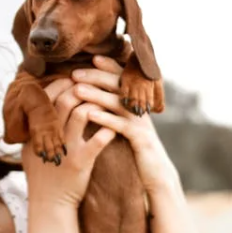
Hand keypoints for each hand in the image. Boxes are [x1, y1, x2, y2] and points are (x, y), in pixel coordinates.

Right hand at [22, 78, 115, 207]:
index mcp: (37, 130)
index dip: (61, 84)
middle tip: (93, 86)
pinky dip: (108, 130)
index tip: (73, 79)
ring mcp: (66, 148)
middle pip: (66, 100)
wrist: (49, 203)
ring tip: (105, 103)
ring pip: (82, 114)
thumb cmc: (42, 173)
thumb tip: (39, 104)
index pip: (47, 97)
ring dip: (96, 104)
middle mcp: (50, 136)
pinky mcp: (81, 162)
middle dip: (81, 88)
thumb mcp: (30, 148)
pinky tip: (113, 128)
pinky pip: (98, 140)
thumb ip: (35, 128)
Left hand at [71, 56, 178, 193]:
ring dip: (97, 95)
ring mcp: (142, 123)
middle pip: (120, 85)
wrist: (156, 174)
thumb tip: (97, 96)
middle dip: (97, 76)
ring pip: (118, 103)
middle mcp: (140, 109)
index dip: (109, 67)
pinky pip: (121, 125)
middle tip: (75, 73)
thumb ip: (117, 110)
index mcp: (136, 104)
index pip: (123, 79)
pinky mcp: (141, 139)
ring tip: (77, 90)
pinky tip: (89, 115)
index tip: (91, 58)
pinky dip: (105, 118)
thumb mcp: (127, 126)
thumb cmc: (136, 150)